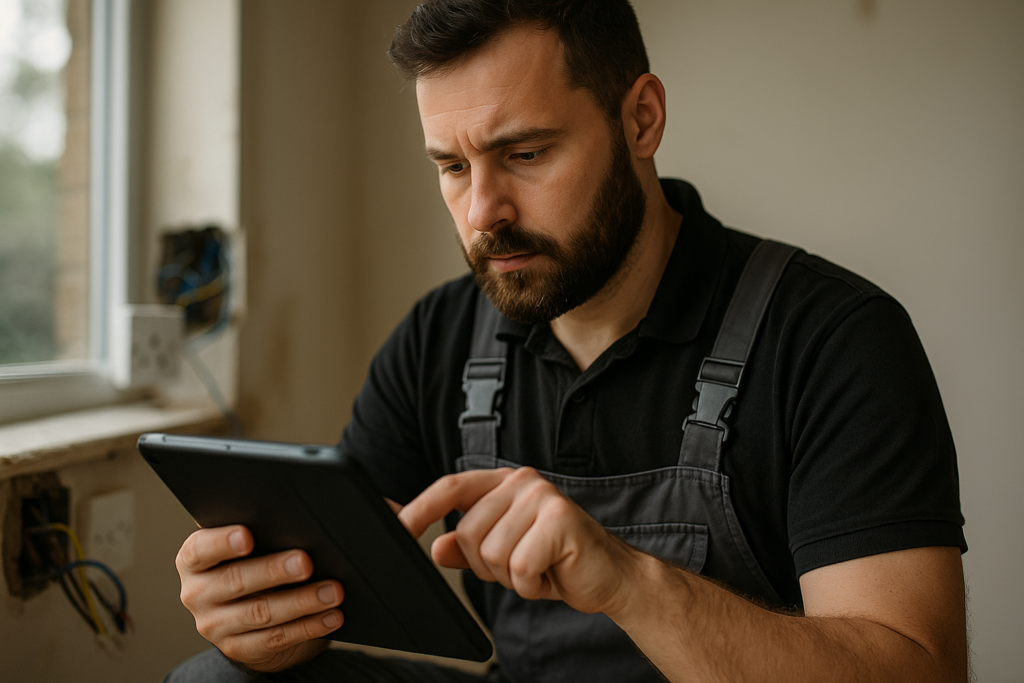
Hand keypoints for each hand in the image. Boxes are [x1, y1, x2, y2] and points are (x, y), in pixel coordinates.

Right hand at [175, 525, 343, 671]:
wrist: (242, 615)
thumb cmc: (248, 563)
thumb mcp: (245, 547)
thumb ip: (257, 532)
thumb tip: (294, 520)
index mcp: (194, 561)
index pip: (200, 550)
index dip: (222, 542)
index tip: (247, 536)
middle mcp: (198, 593)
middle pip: (236, 581)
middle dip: (274, 571)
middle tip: (306, 562)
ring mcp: (215, 625)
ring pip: (261, 612)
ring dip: (301, 601)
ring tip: (332, 591)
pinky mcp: (238, 648)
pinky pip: (277, 638)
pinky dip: (309, 626)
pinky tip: (332, 616)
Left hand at [399, 467, 640, 615]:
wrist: (611, 577)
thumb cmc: (556, 563)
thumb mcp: (503, 556)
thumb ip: (467, 549)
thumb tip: (434, 546)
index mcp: (504, 483)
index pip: (450, 487)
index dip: (418, 510)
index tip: (396, 530)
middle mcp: (522, 481)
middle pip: (468, 533)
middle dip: (487, 566)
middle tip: (520, 566)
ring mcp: (542, 497)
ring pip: (491, 554)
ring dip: (511, 578)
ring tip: (539, 569)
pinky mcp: (560, 520)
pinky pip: (518, 567)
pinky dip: (530, 585)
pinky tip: (551, 575)